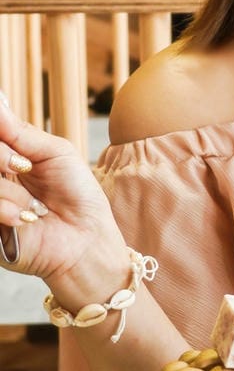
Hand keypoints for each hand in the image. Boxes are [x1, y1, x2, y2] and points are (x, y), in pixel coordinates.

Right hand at [0, 94, 128, 304]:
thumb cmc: (77, 195)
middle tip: (23, 165)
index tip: (18, 151)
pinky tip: (26, 219)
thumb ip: (20, 132)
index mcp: (5, 159)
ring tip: (33, 205)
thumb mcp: (55, 153)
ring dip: (8, 190)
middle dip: (0, 155)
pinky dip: (5, 208)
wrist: (88, 238)